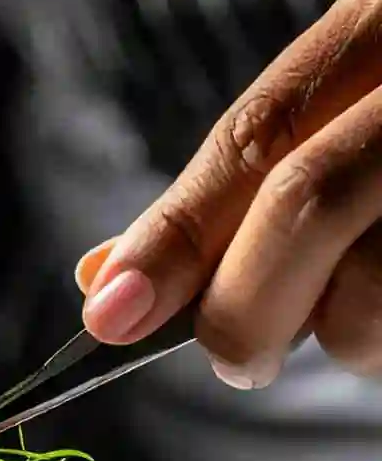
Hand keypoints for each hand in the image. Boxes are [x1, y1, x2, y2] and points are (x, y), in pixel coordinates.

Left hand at [76, 0, 381, 386]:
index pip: (258, 132)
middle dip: (247, 305)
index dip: (177, 233)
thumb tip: (106, 279)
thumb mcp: (350, 101)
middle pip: (311, 200)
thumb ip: (242, 181)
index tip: (110, 316)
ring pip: (380, 291)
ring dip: (352, 337)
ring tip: (372, 307)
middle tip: (236, 359)